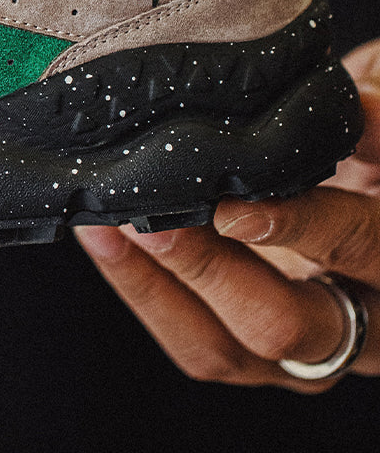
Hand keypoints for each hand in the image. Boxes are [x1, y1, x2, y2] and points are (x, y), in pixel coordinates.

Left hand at [75, 39, 379, 390]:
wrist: (373, 190)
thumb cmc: (376, 155)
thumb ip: (374, 122)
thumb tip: (348, 100)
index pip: (359, 246)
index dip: (302, 226)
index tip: (235, 203)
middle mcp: (362, 324)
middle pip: (283, 324)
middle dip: (208, 270)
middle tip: (153, 220)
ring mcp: (301, 349)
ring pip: (225, 348)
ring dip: (155, 285)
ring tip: (104, 225)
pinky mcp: (251, 352)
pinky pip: (193, 340)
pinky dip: (141, 290)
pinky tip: (100, 235)